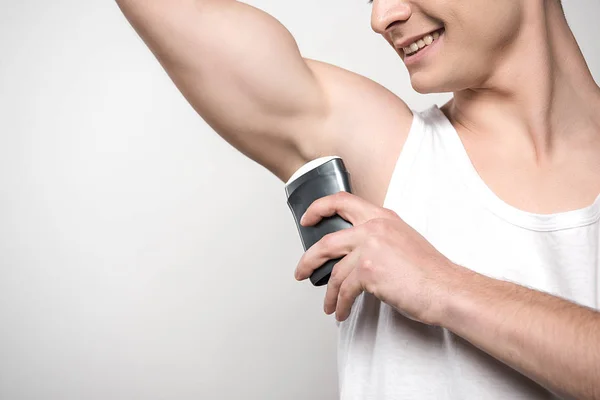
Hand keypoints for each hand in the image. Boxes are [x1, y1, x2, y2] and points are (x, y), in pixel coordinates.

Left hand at [294, 191, 462, 324]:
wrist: (446, 289)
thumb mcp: (403, 239)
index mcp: (382, 217)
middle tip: (301, 270)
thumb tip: (354, 254)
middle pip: (327, 241)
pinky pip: (345, 290)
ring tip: (329, 305)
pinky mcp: (368, 271)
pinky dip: (341, 304)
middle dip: (308, 259)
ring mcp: (369, 248)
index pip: (342, 200)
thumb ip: (378, 238)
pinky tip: (342, 311)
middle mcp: (373, 228)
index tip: (307, 218)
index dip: (319, 207)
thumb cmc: (430, 271)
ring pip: (334, 272)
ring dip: (329, 293)